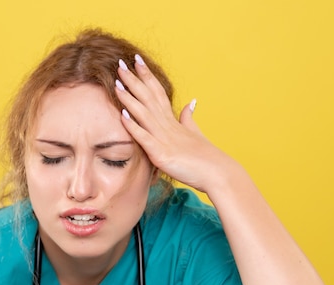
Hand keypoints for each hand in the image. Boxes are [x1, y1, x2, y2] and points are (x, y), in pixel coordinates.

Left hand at [115, 55, 234, 192]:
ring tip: (117, 83)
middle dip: (134, 80)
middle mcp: (168, 126)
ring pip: (144, 114)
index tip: (136, 60)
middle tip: (120, 62)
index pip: (158, 93)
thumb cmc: (206, 158)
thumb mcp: (196, 133)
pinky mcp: (162, 154)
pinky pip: (144, 138)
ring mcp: (165, 139)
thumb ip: (189, 118)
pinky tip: (122, 115)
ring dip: (129, 98)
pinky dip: (133, 126)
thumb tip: (191, 102)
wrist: (217, 174)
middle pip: (149, 98)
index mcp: (174, 121)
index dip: (147, 76)